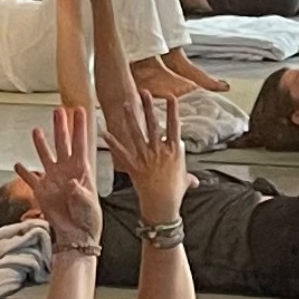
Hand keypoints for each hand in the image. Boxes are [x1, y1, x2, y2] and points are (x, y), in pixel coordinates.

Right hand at [15, 107, 101, 245]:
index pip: (80, 144)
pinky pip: (30, 179)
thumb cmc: (89, 219)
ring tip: (36, 130)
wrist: (78, 235)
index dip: (79, 128)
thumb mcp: (88, 205)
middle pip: (62, 143)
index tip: (80, 111)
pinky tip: (18, 164)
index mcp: (81, 171)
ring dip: (41, 143)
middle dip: (61, 127)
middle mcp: (66, 171)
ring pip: (45, 156)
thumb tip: (70, 182)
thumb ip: (79, 193)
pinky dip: (23, 172)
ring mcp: (53, 179)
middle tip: (59, 111)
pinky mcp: (42, 191)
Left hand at [102, 87, 189, 223]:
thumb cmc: (175, 193)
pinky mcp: (133, 166)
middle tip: (144, 92)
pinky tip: (105, 133)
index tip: (170, 98)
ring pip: (137, 134)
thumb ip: (187, 176)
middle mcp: (160, 151)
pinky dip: (113, 142)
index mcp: (174, 152)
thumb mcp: (184, 181)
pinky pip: (121, 152)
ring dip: (130, 118)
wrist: (163, 205)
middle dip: (149, 107)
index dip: (172, 111)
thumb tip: (194, 179)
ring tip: (125, 104)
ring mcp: (146, 158)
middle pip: (154, 125)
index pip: (174, 126)